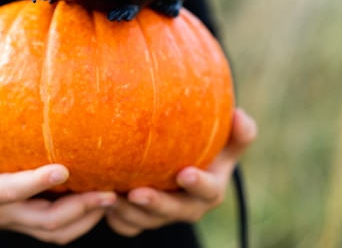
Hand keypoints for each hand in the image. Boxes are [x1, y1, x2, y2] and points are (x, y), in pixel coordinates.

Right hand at [0, 115, 116, 244]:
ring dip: (86, 219)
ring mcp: (16, 219)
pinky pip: (56, 227)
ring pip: (56, 232)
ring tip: (114, 198)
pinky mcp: (24, 217)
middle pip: (47, 222)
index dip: (36, 183)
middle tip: (109, 193)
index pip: (12, 191)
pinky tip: (99, 197)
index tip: (63, 169)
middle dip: (79, 210)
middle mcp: (4, 213)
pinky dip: (81, 218)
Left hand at [105, 108, 256, 236]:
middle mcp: (187, 207)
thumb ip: (239, 131)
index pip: (209, 191)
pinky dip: (114, 218)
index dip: (198, 184)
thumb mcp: (225, 141)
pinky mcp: (140, 220)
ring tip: (111, 196)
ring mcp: (162, 216)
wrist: (181, 165)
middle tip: (137, 193)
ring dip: (128, 212)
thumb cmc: (206, 149)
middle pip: (173, 211)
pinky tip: (101, 202)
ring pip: (145, 221)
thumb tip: (240, 115)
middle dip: (156, 204)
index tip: (184, 173)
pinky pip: (126, 226)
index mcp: (210, 189)